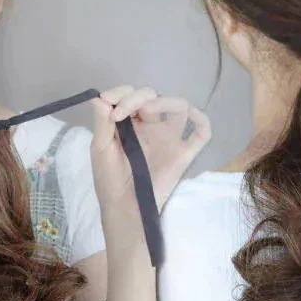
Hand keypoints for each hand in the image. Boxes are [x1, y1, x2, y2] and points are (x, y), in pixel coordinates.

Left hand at [90, 85, 210, 222]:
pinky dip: (202, 120)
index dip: (121, 93)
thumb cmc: (109, 178)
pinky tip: (192, 116)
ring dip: (165, 101)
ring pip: (179, 106)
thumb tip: (98, 97)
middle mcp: (151, 125)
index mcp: (130, 121)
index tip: (108, 105)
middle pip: (153, 96)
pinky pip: (201, 133)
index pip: (130, 94)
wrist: (123, 206)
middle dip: (136, 97)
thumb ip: (101, 123)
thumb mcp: (100, 149)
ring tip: (147, 112)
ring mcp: (169, 137)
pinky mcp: (183, 153)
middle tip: (120, 114)